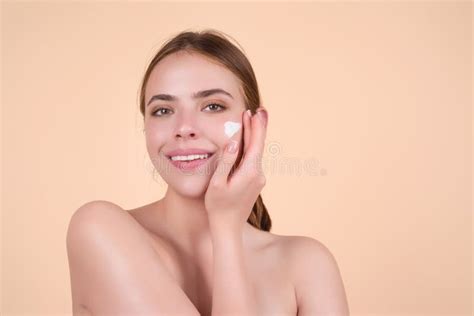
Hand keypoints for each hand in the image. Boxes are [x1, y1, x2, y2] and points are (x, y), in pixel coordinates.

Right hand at [204, 107, 267, 232]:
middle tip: (260, 110)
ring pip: (256, 154)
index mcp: (250, 172)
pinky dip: (251, 149)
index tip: (257, 112)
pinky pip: (253, 162)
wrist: (228, 227)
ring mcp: (258, 180)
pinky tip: (247, 143)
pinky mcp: (255, 183)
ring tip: (253, 121)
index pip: (255, 144)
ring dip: (254, 138)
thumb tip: (235, 141)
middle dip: (258, 128)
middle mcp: (258, 175)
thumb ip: (227, 161)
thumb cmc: (218, 206)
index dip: (257, 127)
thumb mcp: (217, 183)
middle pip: (259, 146)